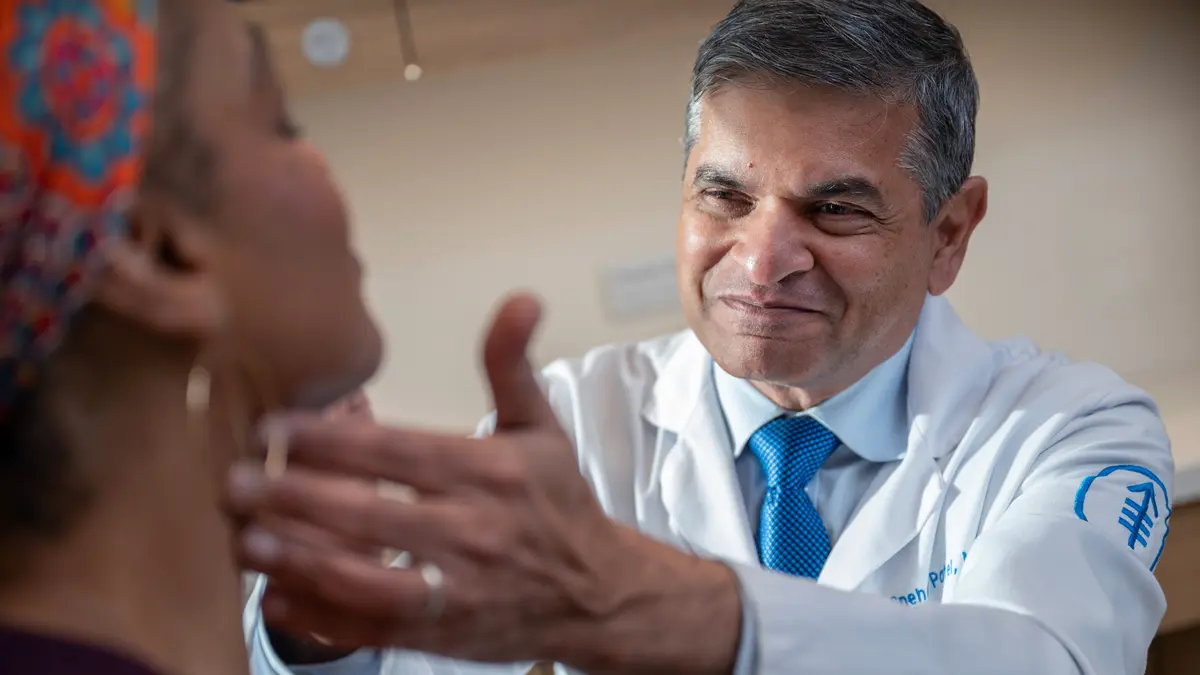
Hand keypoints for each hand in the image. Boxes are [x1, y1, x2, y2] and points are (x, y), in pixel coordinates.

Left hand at [226, 294, 741, 672]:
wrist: (598, 594)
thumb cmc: (558, 504)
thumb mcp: (542, 427)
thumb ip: (512, 364)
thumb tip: (521, 299)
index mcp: (489, 471)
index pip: (395, 451)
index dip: (327, 440)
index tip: (271, 427)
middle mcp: (473, 530)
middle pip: (367, 514)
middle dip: (292, 498)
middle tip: (232, 483)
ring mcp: (457, 589)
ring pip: (365, 577)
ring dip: (299, 560)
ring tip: (245, 541)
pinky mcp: (446, 634)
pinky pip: (375, 629)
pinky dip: (323, 618)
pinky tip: (278, 598)